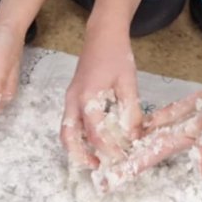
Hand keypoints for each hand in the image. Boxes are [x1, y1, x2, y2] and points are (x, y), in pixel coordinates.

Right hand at [61, 24, 143, 168]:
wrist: (102, 35)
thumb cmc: (116, 55)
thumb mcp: (128, 83)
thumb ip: (130, 111)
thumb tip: (134, 136)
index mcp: (87, 96)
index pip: (95, 132)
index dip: (108, 148)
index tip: (121, 158)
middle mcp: (73, 100)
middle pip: (68, 136)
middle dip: (80, 155)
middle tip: (98, 166)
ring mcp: (70, 99)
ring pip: (66, 130)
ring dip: (77, 148)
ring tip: (96, 158)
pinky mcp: (73, 98)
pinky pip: (71, 122)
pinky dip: (79, 136)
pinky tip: (95, 140)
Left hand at [91, 86, 201, 191]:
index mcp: (169, 145)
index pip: (141, 162)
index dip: (125, 172)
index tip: (107, 183)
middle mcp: (163, 141)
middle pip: (133, 157)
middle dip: (116, 168)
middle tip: (95, 180)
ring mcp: (162, 130)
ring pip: (135, 143)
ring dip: (119, 152)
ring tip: (98, 160)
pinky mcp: (165, 117)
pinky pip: (142, 126)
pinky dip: (128, 130)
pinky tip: (113, 131)